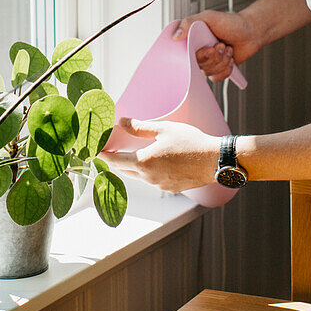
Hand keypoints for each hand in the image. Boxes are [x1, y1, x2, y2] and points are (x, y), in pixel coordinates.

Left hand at [100, 118, 218, 192]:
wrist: (215, 160)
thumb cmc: (191, 142)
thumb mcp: (164, 129)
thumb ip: (140, 127)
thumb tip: (122, 122)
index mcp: (144, 162)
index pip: (114, 161)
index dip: (103, 155)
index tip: (95, 151)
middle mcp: (149, 178)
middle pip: (123, 171)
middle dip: (115, 161)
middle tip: (111, 150)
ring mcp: (159, 185)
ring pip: (138, 176)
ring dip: (132, 166)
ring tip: (132, 153)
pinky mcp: (170, 188)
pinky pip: (152, 181)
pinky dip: (147, 172)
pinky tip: (154, 161)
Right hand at [174, 9, 260, 81]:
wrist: (251, 32)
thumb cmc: (231, 23)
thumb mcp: (209, 17)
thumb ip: (190, 22)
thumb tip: (175, 35)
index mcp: (191, 38)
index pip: (182, 53)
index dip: (195, 55)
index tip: (207, 49)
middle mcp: (197, 50)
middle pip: (196, 64)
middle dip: (212, 56)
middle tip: (220, 45)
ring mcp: (207, 60)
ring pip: (207, 72)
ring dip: (221, 61)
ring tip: (227, 48)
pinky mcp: (217, 69)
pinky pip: (215, 78)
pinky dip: (225, 70)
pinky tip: (230, 59)